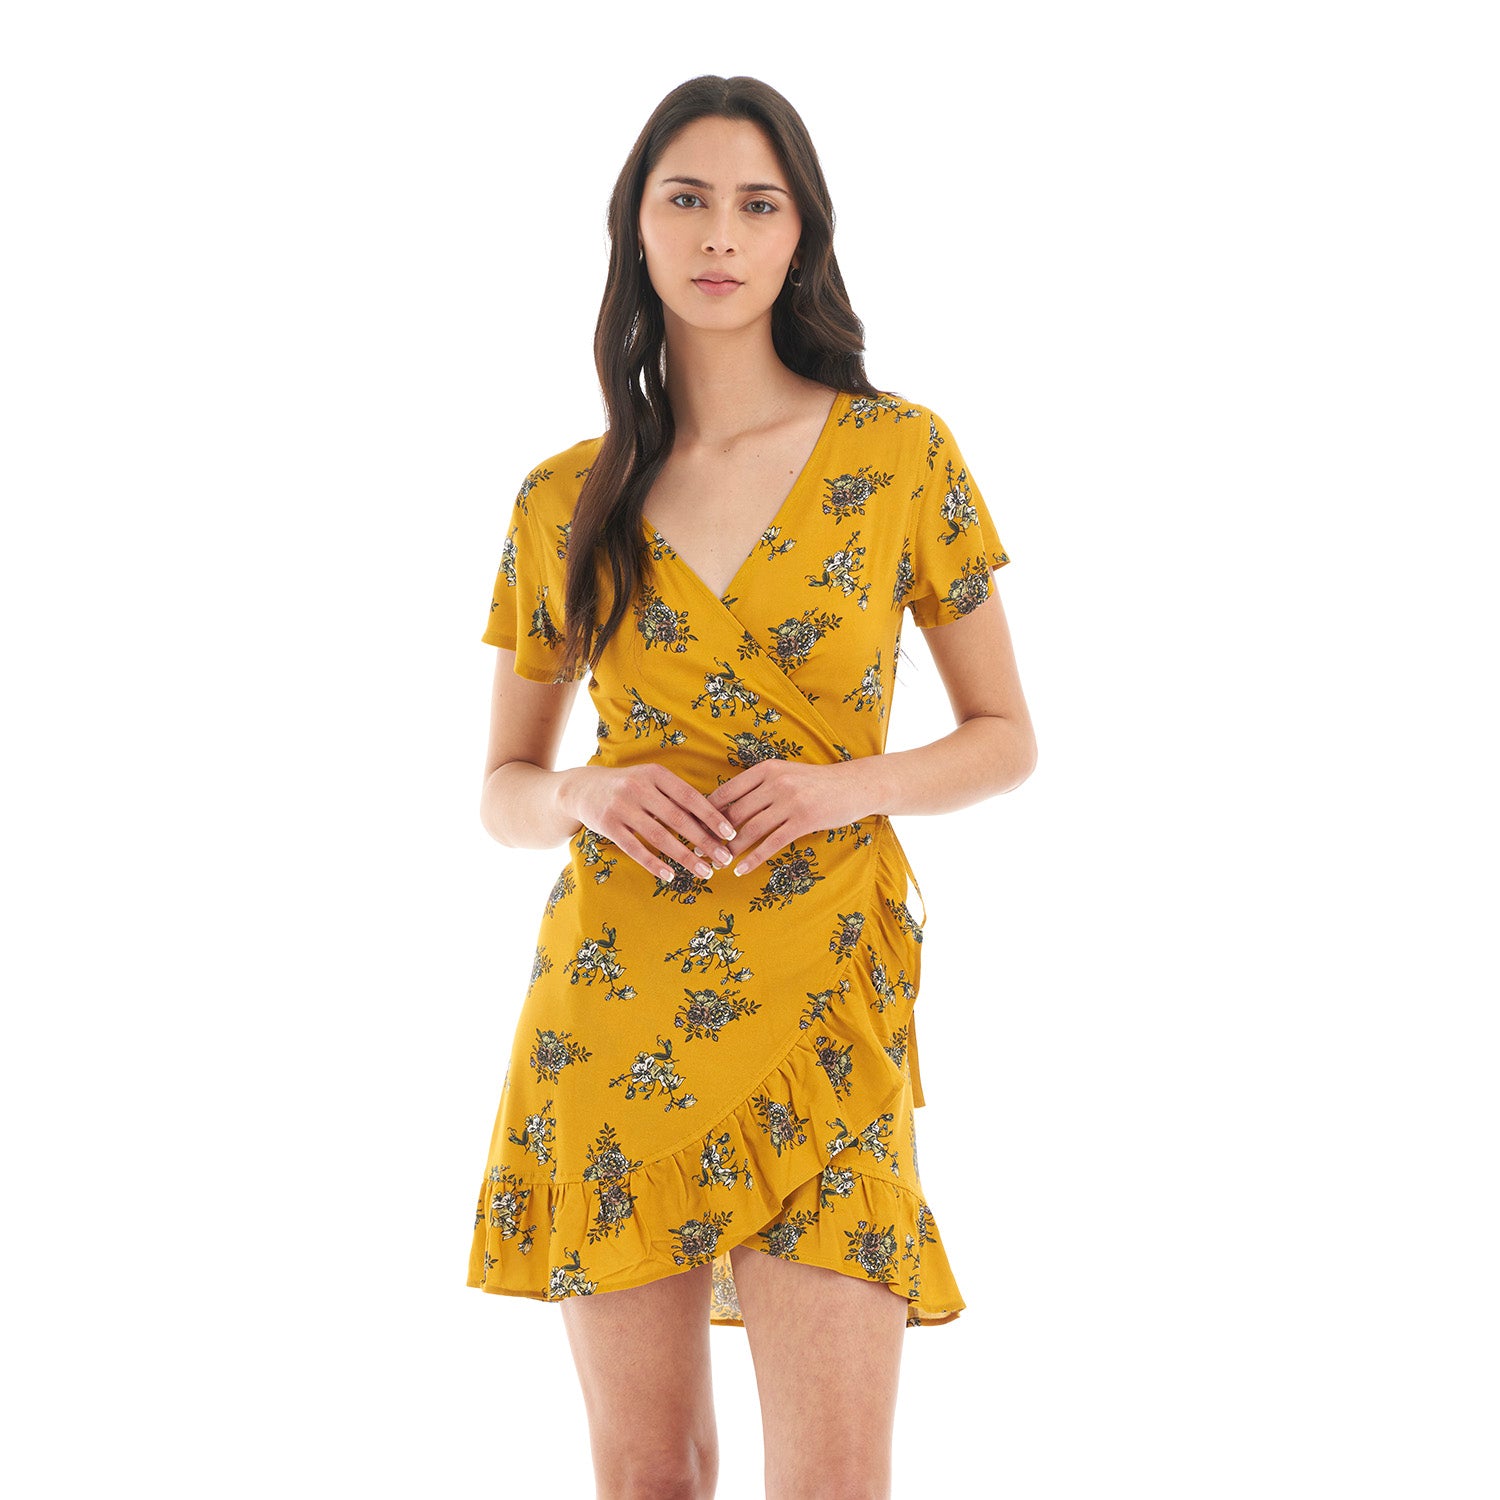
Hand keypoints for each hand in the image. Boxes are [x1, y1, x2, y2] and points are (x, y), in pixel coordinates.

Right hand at [558, 765, 738, 881]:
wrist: (583, 788)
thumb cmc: (628, 786)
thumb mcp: (651, 781)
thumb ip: (676, 796)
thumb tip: (712, 820)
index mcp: (656, 774)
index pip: (690, 797)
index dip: (712, 816)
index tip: (730, 834)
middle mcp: (639, 788)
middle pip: (678, 819)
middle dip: (704, 842)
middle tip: (724, 859)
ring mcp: (622, 807)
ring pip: (659, 837)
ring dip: (685, 857)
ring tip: (704, 872)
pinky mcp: (608, 825)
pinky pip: (635, 848)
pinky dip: (653, 863)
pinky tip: (670, 876)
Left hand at [705, 759, 872, 877]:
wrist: (853, 785)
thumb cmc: (815, 783)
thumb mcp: (784, 774)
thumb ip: (758, 787)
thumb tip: (725, 808)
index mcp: (765, 769)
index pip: (726, 791)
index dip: (706, 812)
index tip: (693, 828)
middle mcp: (775, 783)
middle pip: (735, 813)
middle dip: (713, 835)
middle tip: (698, 850)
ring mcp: (789, 801)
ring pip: (750, 830)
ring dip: (730, 850)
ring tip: (716, 863)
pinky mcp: (803, 820)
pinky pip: (772, 843)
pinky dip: (753, 859)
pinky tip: (741, 870)